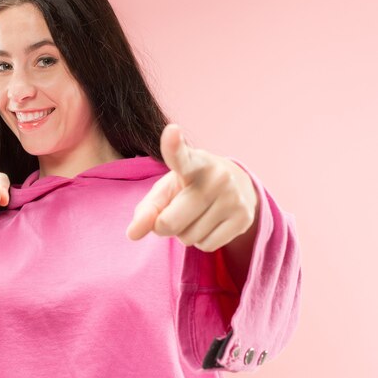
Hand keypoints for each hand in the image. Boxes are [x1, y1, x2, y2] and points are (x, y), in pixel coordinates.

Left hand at [125, 124, 258, 251]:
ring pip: (189, 238)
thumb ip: (146, 210)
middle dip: (164, 226)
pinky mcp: (244, 219)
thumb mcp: (166, 190)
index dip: (173, 146)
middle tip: (175, 211)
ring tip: (197, 214)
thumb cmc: (189, 187)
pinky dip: (202, 241)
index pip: (180, 156)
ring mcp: (233, 198)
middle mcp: (217, 176)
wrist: (237, 186)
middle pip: (170, 222)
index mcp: (193, 162)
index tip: (172, 131)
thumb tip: (133, 234)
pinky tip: (210, 223)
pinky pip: (207, 246)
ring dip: (185, 233)